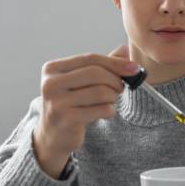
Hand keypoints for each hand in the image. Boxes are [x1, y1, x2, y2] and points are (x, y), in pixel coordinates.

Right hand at [32, 45, 138, 177]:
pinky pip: (101, 109)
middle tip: (120, 88)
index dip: (115, 62)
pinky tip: (105, 113)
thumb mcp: (81, 81)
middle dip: (115, 80)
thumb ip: (102, 65)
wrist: (53, 136)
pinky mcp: (67, 119)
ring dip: (113, 97)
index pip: (90, 58)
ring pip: (101, 92)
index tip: (134, 68)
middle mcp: (50, 83)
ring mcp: (57, 102)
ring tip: (110, 101)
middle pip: (96, 73)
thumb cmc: (70, 104)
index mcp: (52, 68)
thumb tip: (125, 49)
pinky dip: (110, 110)